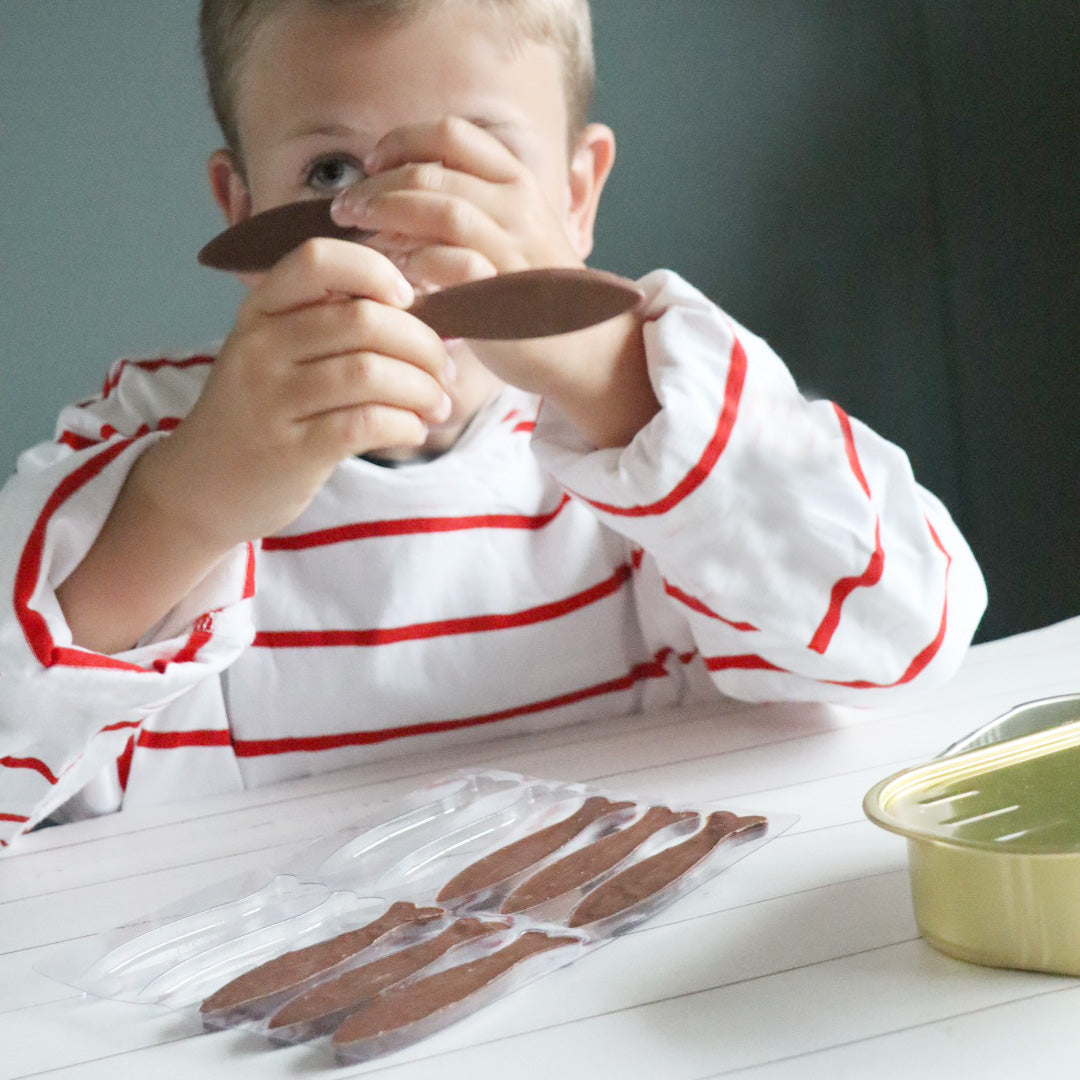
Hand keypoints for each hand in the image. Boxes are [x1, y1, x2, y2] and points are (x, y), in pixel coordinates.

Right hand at [156, 237, 453, 546]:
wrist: (202, 487)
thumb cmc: (261, 414)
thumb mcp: (275, 354)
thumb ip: (330, 325)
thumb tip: (426, 308)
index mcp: (260, 311)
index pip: (318, 260)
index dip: (376, 270)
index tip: (410, 299)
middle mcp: (260, 348)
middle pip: (363, 320)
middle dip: (423, 344)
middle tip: (445, 370)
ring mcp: (271, 400)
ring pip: (371, 373)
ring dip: (423, 389)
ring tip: (438, 405)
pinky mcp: (290, 451)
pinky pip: (366, 424)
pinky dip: (406, 425)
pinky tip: (414, 430)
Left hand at [329, 118, 656, 445]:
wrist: (584, 345)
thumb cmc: (532, 290)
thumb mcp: (507, 232)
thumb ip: (463, 206)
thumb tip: (394, 194)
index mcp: (516, 181)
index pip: (451, 134)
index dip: (402, 141)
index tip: (371, 163)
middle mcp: (519, 207)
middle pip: (434, 173)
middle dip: (378, 186)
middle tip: (345, 207)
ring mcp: (515, 250)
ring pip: (444, 212)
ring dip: (391, 217)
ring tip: (360, 232)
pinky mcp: (508, 295)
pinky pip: (457, 265)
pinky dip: (421, 263)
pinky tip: (399, 272)